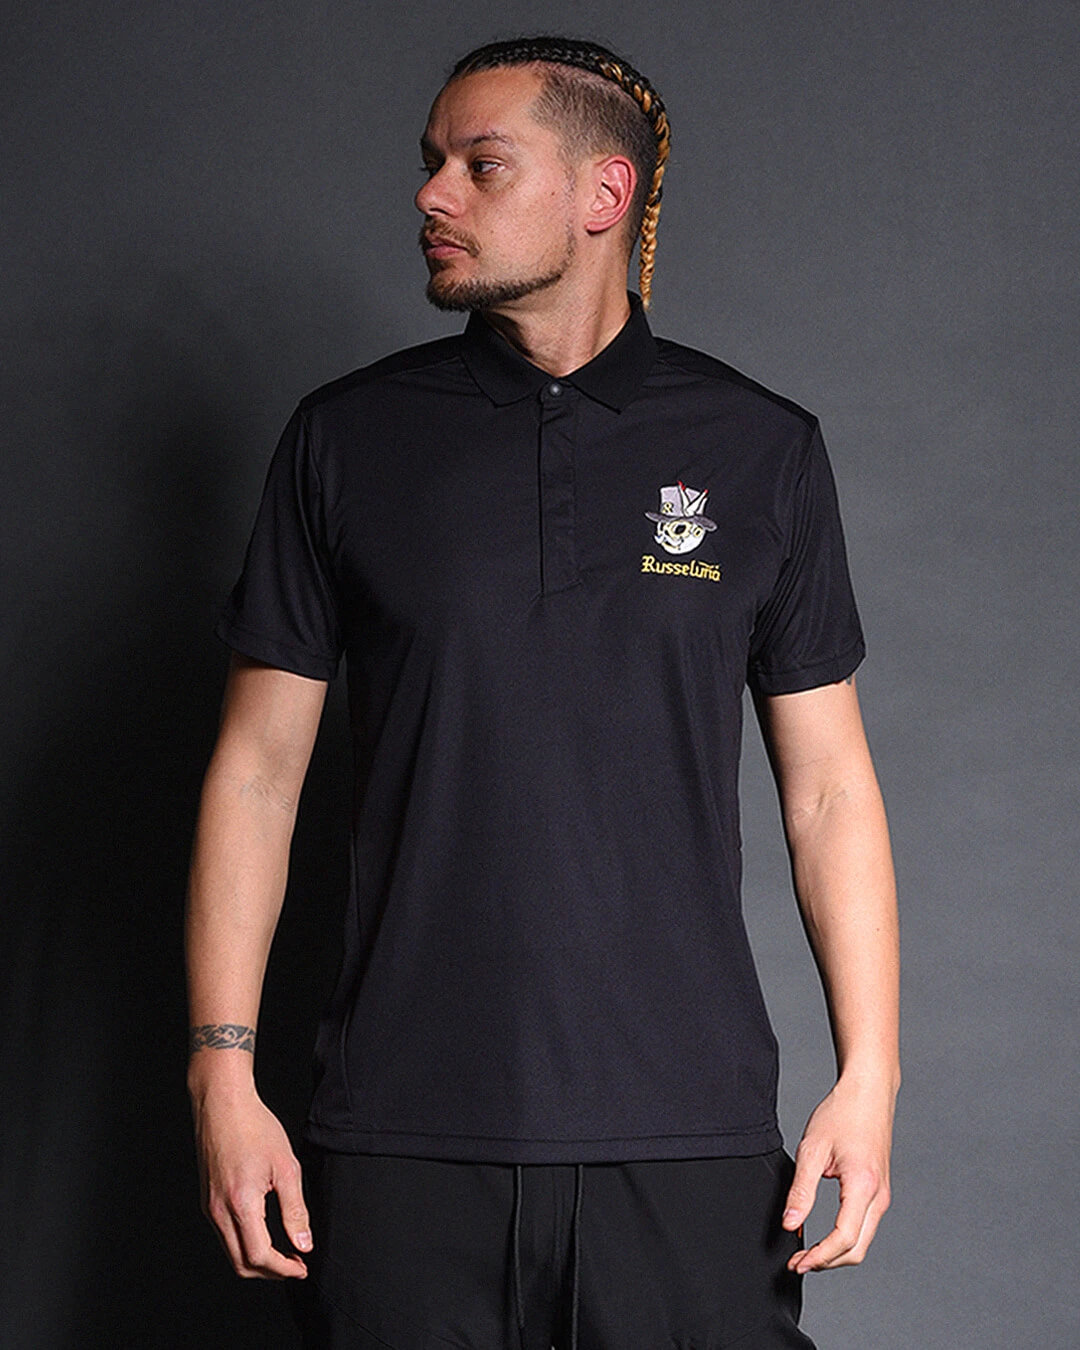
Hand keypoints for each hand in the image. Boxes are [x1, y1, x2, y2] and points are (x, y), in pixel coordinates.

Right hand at [192, 1083, 312, 1278]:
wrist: (222, 1104)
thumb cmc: (254, 1127)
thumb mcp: (286, 1167)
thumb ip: (295, 1210)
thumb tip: (304, 1244)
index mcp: (240, 1204)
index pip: (260, 1256)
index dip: (283, 1269)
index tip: (302, 1267)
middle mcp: (219, 1211)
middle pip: (241, 1264)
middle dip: (270, 1272)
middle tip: (296, 1265)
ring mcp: (209, 1207)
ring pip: (231, 1252)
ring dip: (257, 1260)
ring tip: (284, 1252)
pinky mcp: (207, 1200)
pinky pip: (224, 1235)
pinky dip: (245, 1244)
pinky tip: (264, 1233)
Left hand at [781, 1073, 895, 1272]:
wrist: (869, 1092)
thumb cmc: (842, 1114)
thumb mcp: (813, 1150)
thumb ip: (801, 1191)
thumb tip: (790, 1224)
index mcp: (863, 1186)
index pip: (843, 1239)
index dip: (818, 1257)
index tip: (796, 1262)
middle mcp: (879, 1196)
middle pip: (856, 1250)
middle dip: (827, 1263)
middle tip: (797, 1263)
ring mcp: (883, 1195)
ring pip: (863, 1242)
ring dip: (835, 1254)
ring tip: (807, 1252)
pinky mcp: (880, 1192)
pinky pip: (865, 1227)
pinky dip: (845, 1239)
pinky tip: (823, 1236)